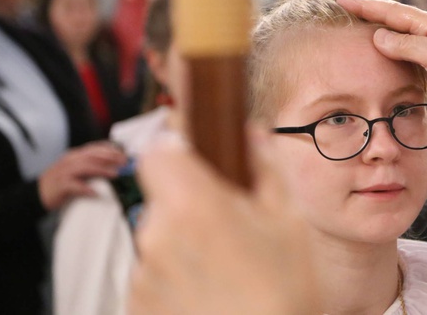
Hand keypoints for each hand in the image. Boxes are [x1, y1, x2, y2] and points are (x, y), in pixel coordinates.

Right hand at [38, 142, 126, 209]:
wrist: (37, 194)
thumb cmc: (60, 182)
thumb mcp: (75, 170)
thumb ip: (89, 166)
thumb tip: (112, 166)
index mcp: (74, 155)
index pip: (94, 148)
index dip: (110, 149)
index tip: (123, 153)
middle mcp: (69, 160)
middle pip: (92, 155)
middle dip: (110, 157)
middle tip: (124, 163)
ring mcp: (64, 172)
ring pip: (85, 167)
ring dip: (101, 170)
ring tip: (115, 174)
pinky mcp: (60, 185)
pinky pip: (74, 186)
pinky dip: (85, 188)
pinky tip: (96, 193)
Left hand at [129, 134, 317, 314]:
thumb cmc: (284, 291)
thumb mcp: (289, 219)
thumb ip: (264, 163)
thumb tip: (249, 130)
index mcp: (192, 205)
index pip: (158, 152)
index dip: (179, 149)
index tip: (200, 157)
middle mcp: (155, 237)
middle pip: (164, 197)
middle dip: (193, 202)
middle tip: (233, 227)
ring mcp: (143, 277)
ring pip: (160, 237)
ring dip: (185, 243)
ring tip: (228, 270)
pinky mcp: (138, 307)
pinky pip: (154, 274)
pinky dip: (176, 277)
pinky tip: (213, 294)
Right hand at [337, 0, 426, 112]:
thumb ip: (405, 45)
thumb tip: (377, 36)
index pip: (391, 11)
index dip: (366, 6)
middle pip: (395, 16)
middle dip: (371, 9)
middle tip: (346, 2)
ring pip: (402, 32)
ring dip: (380, 25)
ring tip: (361, 20)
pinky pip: (409, 49)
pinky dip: (392, 46)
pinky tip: (387, 49)